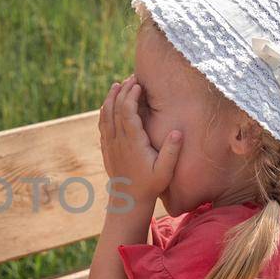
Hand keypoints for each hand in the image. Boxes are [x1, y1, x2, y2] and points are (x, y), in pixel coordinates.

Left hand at [99, 75, 181, 203]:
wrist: (128, 199)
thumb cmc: (150, 185)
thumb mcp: (165, 171)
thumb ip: (172, 151)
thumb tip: (177, 131)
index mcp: (132, 142)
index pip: (127, 112)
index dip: (131, 95)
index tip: (139, 84)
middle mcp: (118, 140)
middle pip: (115, 108)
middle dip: (123, 91)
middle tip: (132, 78)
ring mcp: (110, 143)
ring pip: (106, 115)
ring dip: (111, 98)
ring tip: (117, 85)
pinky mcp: (106, 147)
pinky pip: (102, 124)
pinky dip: (105, 111)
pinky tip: (108, 104)